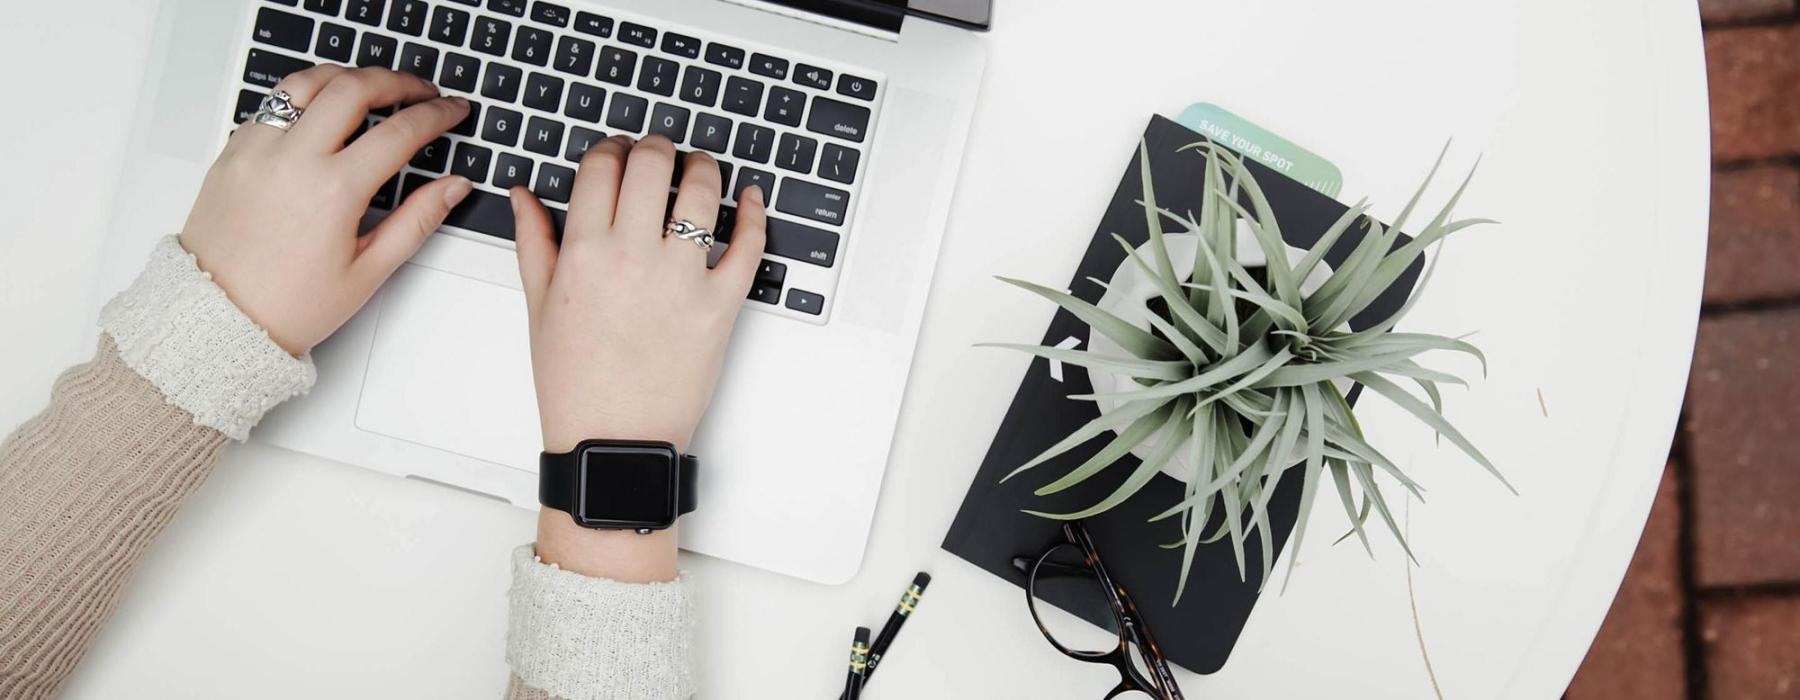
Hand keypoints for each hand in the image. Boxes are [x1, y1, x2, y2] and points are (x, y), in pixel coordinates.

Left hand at [178, 66, 473, 355]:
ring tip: (371, 87)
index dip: (436, 114)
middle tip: (420, 90)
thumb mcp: (368, 271)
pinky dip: (305, 98)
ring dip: (347, 77)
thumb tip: (452, 188)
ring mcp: (257, 150)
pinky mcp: (233, 152)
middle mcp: (292, 159)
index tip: (452, 110)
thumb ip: (417, 221)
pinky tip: (322, 113)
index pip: (399, 131)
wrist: (218, 318)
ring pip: (307, 82)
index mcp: (333, 190)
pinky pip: (273, 105)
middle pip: (353, 87)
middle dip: (397, 81)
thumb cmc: (288, 305)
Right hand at [514, 134, 765, 581]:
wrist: (613, 441)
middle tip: (659, 153)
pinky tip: (750, 198)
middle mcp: (634, 256)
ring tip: (699, 169)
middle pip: (652, 164)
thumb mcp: (539, 307)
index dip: (611, 148)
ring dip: (703, 167)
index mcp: (584, 252)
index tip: (617, 154)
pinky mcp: (722, 305)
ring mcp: (682, 279)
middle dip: (656, 147)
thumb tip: (524, 194)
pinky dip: (754, 213)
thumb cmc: (575, 383)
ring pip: (702, 191)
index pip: (602, 166)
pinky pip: (749, 245)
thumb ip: (534, 241)